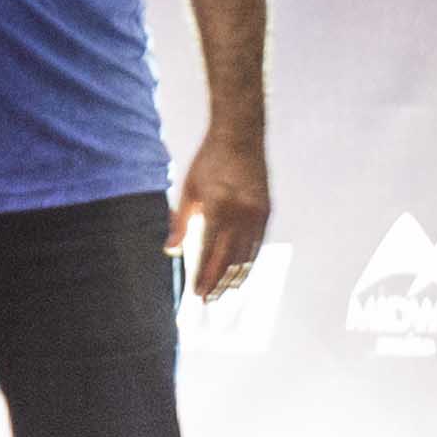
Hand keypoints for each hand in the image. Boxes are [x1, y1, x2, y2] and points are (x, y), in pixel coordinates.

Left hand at [167, 125, 269, 300]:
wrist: (241, 135)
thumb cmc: (210, 160)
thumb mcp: (188, 189)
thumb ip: (180, 223)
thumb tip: (170, 251)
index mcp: (219, 206)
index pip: (210, 250)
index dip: (203, 274)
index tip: (196, 292)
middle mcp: (242, 213)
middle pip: (230, 258)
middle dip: (218, 282)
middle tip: (208, 300)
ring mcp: (258, 213)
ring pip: (247, 255)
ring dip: (234, 277)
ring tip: (223, 293)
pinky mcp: (266, 210)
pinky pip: (257, 244)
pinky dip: (248, 262)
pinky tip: (240, 273)